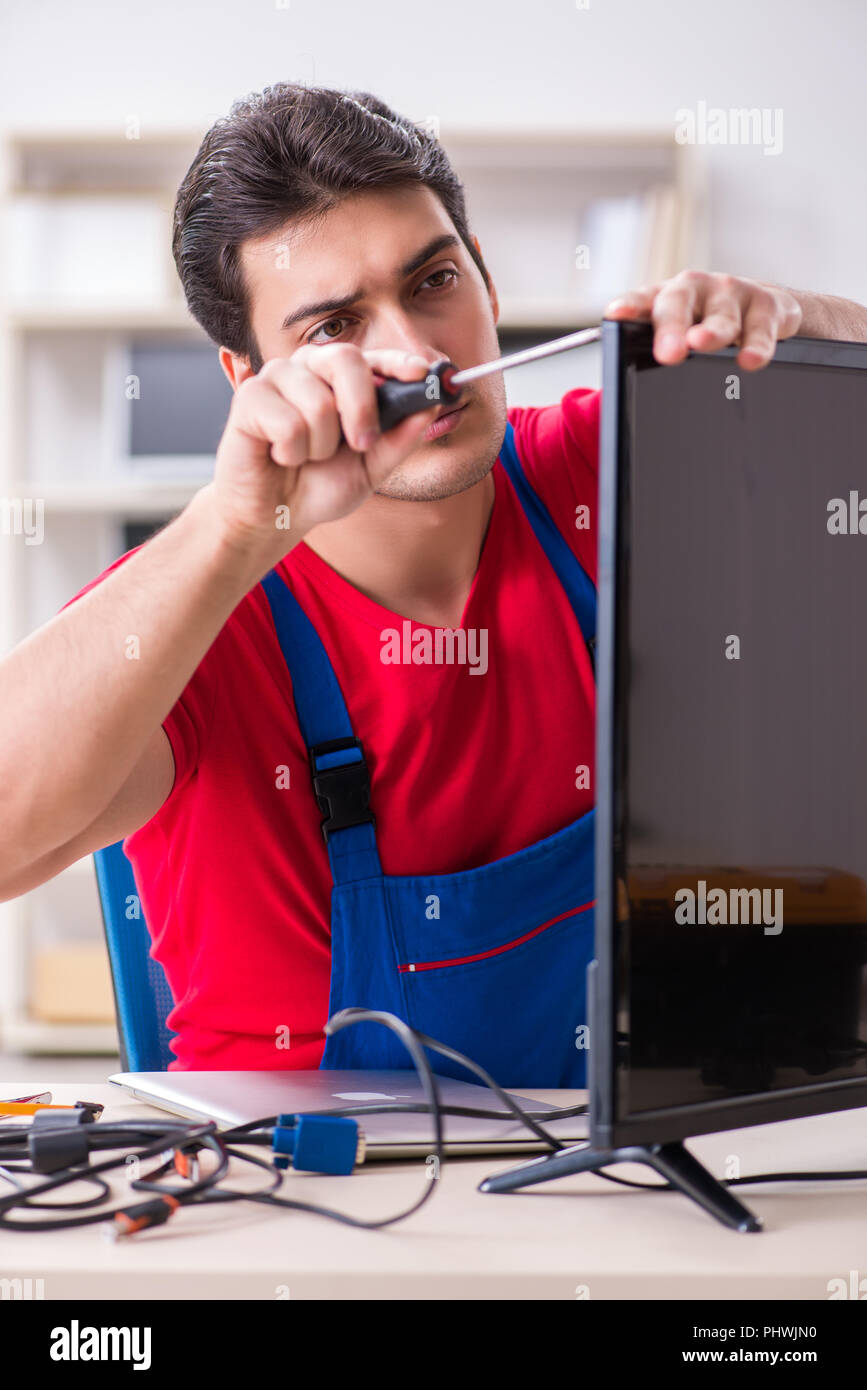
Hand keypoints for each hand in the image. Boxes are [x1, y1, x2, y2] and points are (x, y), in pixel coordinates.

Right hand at [210, 343, 440, 559]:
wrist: (274, 514)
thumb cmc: (319, 484)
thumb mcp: (372, 468)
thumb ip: (400, 439)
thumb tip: (429, 408)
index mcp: (342, 379)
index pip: (374, 357)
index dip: (398, 361)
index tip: (422, 373)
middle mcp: (311, 368)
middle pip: (347, 359)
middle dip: (362, 408)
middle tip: (361, 444)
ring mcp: (278, 378)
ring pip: (319, 401)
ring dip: (320, 446)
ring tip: (306, 456)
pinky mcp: (249, 397)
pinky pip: (288, 423)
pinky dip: (291, 452)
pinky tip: (281, 456)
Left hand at [605, 271, 802, 370]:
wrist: (767, 306)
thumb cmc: (707, 324)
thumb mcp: (678, 334)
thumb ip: (653, 355)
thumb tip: (626, 406)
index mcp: (666, 297)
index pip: (643, 299)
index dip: (630, 305)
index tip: (617, 314)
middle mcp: (696, 289)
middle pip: (678, 303)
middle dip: (671, 327)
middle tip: (668, 352)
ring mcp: (730, 293)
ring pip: (720, 314)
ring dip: (712, 330)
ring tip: (702, 343)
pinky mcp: (765, 304)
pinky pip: (760, 327)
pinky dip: (756, 344)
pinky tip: (749, 359)